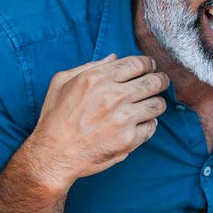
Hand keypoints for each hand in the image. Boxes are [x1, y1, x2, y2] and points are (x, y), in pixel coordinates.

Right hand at [27, 54, 167, 189]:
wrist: (53, 155)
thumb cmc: (55, 119)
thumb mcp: (62, 83)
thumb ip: (89, 66)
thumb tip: (114, 58)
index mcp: (97, 79)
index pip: (137, 63)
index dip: (147, 64)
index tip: (150, 68)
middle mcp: (113, 96)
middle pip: (154, 82)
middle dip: (160, 80)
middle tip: (160, 82)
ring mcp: (123, 119)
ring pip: (157, 104)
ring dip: (156, 103)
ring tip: (150, 104)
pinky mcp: (129, 139)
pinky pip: (152, 126)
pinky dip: (148, 124)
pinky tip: (139, 123)